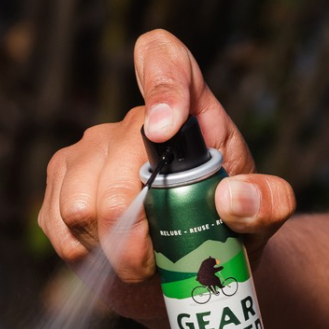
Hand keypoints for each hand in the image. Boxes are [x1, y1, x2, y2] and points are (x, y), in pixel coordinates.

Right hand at [39, 29, 295, 323]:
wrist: (189, 267)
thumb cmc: (228, 228)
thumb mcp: (265, 216)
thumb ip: (268, 202)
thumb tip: (232, 196)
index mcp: (189, 112)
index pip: (166, 61)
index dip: (161, 85)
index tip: (164, 130)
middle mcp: (131, 124)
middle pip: (115, 170)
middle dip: (136, 231)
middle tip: (160, 259)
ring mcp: (89, 151)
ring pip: (81, 206)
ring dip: (112, 248)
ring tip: (141, 259)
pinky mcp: (60, 186)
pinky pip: (61, 227)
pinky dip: (90, 254)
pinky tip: (111, 256)